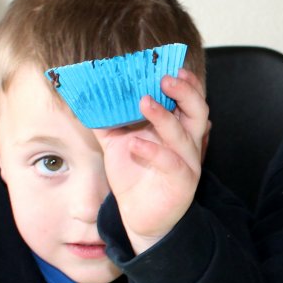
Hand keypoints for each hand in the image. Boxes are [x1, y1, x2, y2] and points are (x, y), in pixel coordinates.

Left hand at [93, 69, 208, 253]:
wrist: (139, 217)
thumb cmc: (134, 176)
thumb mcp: (117, 143)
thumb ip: (106, 120)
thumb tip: (84, 96)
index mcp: (175, 128)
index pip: (187, 99)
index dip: (185, 82)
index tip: (173, 65)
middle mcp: (186, 142)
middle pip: (198, 110)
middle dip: (185, 91)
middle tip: (165, 77)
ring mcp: (187, 162)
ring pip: (183, 134)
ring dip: (165, 116)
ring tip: (144, 101)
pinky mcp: (182, 182)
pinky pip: (170, 163)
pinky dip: (153, 151)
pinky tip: (135, 144)